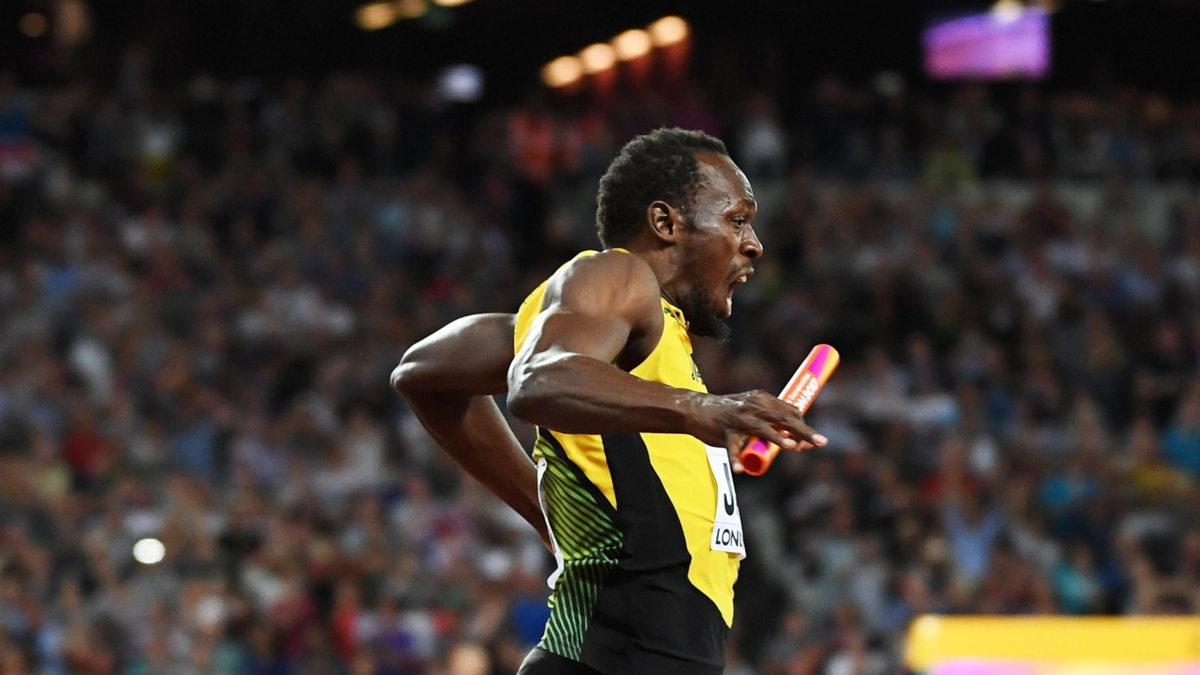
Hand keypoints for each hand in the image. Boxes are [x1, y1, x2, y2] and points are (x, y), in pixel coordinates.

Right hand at [684, 390, 827, 472]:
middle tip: (821, 442)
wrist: (696, 409)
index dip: (803, 426)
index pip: (789, 411)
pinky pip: (732, 448)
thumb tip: (797, 442)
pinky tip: (740, 470)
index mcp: (762, 399)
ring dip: (777, 437)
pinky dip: (736, 459)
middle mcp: (753, 407)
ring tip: (791, 446)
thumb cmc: (729, 413)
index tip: (812, 442)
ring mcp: (739, 419)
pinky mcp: (725, 432)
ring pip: (762, 429)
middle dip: (803, 431)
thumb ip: (772, 423)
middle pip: (783, 418)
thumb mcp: (752, 410)